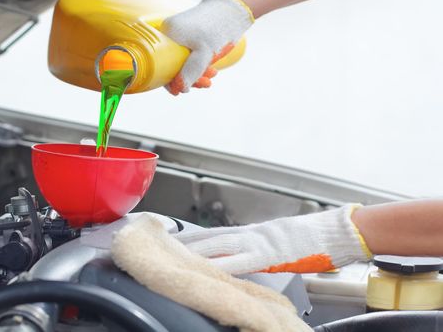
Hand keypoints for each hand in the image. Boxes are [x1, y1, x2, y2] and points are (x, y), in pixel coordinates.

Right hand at [162, 0, 253, 94]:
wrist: (232, 12)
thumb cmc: (217, 30)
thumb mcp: (204, 55)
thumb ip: (190, 72)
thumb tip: (180, 89)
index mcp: (167, 34)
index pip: (162, 63)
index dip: (171, 81)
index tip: (180, 93)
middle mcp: (169, 33)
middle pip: (173, 63)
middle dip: (189, 77)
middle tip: (206, 84)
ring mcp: (178, 34)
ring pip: (182, 61)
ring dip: (197, 72)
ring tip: (212, 77)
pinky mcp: (187, 36)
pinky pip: (188, 54)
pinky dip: (199, 63)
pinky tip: (211, 70)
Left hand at [175, 204, 371, 273]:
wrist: (337, 231)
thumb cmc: (314, 237)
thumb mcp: (281, 239)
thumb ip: (259, 246)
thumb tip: (243, 254)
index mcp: (254, 231)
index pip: (216, 233)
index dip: (194, 236)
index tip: (174, 238)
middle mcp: (252, 234)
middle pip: (211, 237)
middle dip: (186, 242)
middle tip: (162, 245)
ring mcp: (260, 242)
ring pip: (220, 245)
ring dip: (196, 251)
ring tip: (174, 254)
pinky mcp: (271, 254)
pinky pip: (241, 260)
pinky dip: (223, 264)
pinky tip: (207, 268)